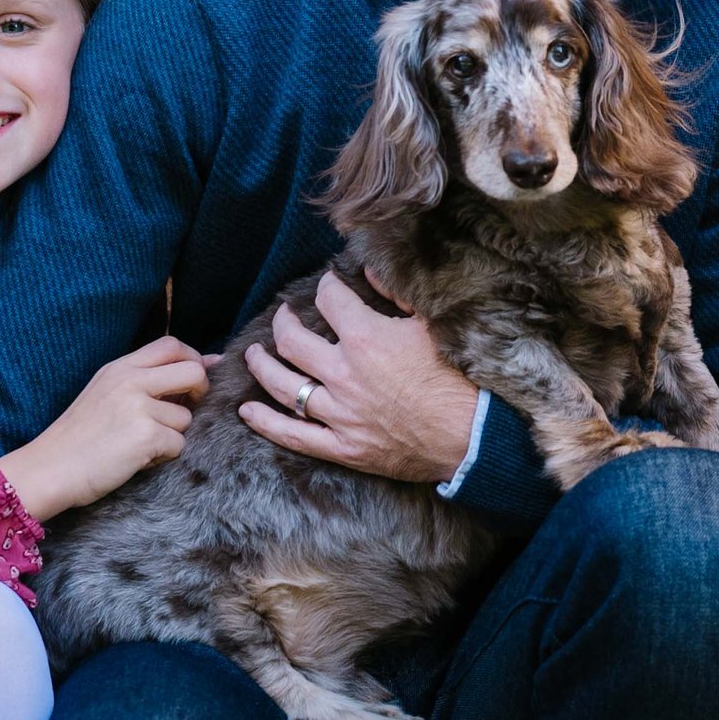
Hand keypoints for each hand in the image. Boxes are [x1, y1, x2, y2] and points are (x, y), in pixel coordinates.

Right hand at [0, 336, 212, 521]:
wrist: (48, 469)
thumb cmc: (78, 437)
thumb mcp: (106, 393)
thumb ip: (147, 378)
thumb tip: (207, 362)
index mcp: (119, 368)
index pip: (172, 344)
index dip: (192, 360)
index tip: (193, 380)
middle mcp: (129, 381)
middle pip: (193, 371)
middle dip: (199, 392)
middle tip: (183, 410)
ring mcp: (138, 407)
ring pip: (186, 418)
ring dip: (171, 435)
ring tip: (139, 445)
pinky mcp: (145, 436)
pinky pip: (178, 445)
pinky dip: (162, 457)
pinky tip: (135, 459)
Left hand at [239, 272, 478, 483]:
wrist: (470, 435)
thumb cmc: (456, 378)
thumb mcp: (431, 325)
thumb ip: (397, 295)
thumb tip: (372, 273)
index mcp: (365, 338)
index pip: (330, 300)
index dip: (327, 286)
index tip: (329, 284)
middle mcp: (343, 373)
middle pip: (292, 342)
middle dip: (283, 322)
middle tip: (284, 315)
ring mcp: (339, 413)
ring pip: (284, 386)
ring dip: (263, 366)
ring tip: (255, 355)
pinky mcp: (342, 446)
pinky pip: (293, 435)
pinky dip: (266, 422)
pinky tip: (248, 410)